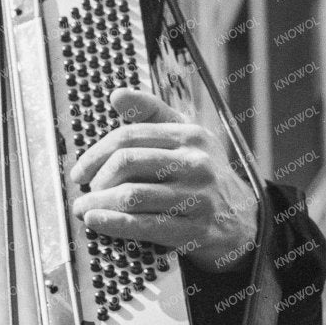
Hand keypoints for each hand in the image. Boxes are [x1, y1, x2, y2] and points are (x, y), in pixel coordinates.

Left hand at [68, 88, 258, 272]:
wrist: (245, 220)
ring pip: (131, 195)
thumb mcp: (186, 136)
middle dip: (96, 177)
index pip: (129, 136)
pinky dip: (114, 223)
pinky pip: (144, 226)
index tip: (80, 170)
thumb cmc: (204, 174)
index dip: (96, 152)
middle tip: (85, 189)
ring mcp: (196, 197)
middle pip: (127, 162)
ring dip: (98, 202)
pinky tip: (96, 220)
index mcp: (189, 136)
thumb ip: (151, 113)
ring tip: (83, 208)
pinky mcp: (194, 229)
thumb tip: (116, 95)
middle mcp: (195, 164)